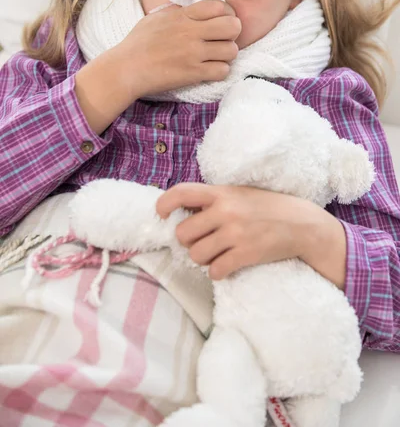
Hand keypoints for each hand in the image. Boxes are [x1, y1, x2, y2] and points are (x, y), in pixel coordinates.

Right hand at [116, 0, 241, 98]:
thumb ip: (179, 10)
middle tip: (223, 39)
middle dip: (232, 32)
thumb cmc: (138, 43)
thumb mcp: (157, 17)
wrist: (127, 69)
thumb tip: (195, 5)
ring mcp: (194, 54)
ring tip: (216, 56)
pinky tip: (210, 70)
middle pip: (232, 26)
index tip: (220, 20)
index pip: (219, 6)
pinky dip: (220, 71)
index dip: (226, 13)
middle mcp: (191, 32)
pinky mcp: (194, 74)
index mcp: (183, 16)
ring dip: (227, 54)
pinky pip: (223, 70)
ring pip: (231, 50)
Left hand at [156, 183, 346, 286]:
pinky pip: (215, 271)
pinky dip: (217, 272)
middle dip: (189, 241)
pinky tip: (227, 265)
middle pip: (183, 234)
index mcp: (221, 192)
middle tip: (202, 240)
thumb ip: (213, 200)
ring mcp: (235, 233)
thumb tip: (181, 211)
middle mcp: (225, 211)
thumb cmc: (265, 207)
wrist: (301, 223)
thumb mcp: (238, 193)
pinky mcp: (245, 254)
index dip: (164, 203)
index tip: (161, 214)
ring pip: (196, 255)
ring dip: (203, 258)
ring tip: (216, 253)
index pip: (181, 192)